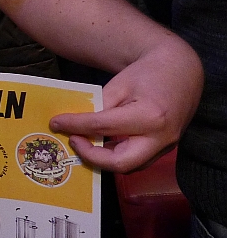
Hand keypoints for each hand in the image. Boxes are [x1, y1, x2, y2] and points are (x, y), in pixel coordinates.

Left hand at [50, 36, 202, 171]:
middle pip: (120, 162)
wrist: (181, 72)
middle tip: (73, 141)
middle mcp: (160, 137)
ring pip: (129, 166)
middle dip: (91, 156)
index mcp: (149, 116)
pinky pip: (137, 160)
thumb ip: (100, 107)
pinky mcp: (165, 149)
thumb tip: (75, 124)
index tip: (56, 123)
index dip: (75, 126)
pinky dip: (116, 156)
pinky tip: (100, 145)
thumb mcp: (119, 85)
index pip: (103, 126)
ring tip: (83, 142)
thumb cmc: (148, 74)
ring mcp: (166, 146)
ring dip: (102, 159)